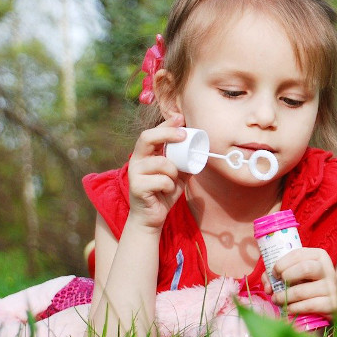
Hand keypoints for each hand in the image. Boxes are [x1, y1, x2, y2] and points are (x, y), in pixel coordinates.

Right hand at [127, 115, 189, 231]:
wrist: (152, 217)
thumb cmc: (164, 192)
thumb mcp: (178, 174)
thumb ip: (185, 161)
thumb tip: (202, 148)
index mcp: (146, 154)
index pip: (152, 133)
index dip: (166, 125)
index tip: (181, 118)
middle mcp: (137, 160)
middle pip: (146, 138)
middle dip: (167, 134)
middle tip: (184, 135)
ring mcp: (134, 173)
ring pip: (161, 162)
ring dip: (174, 170)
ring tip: (173, 180)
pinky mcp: (136, 187)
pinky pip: (162, 181)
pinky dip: (170, 186)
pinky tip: (166, 191)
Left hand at [270, 247, 336, 320]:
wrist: (333, 301)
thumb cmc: (309, 284)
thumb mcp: (297, 273)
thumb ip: (279, 274)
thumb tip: (268, 287)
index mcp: (319, 256)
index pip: (298, 254)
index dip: (282, 263)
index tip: (275, 273)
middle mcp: (327, 270)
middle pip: (305, 268)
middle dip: (286, 276)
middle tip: (277, 285)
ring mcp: (331, 287)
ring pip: (302, 291)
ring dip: (284, 297)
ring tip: (277, 300)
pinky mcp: (332, 304)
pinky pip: (308, 306)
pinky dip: (293, 308)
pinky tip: (288, 308)